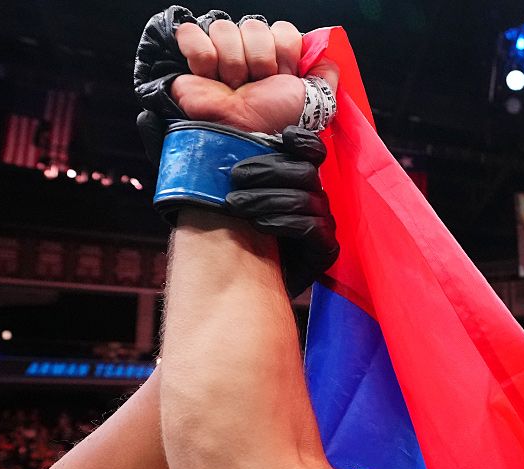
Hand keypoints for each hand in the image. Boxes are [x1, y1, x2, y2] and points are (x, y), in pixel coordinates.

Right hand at [134, 7, 336, 133]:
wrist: (243, 137)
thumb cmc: (276, 121)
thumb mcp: (315, 100)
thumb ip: (326, 75)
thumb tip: (326, 53)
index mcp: (278, 57)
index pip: (282, 29)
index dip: (284, 53)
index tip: (281, 77)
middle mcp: (250, 51)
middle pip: (254, 26)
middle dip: (258, 60)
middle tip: (256, 84)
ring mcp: (221, 52)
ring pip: (224, 29)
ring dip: (232, 63)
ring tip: (234, 87)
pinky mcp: (194, 56)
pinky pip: (192, 33)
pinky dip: (202, 56)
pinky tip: (209, 76)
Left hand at [225, 127, 338, 295]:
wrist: (243, 285)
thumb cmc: (237, 236)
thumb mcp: (232, 195)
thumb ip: (229, 168)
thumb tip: (197, 129)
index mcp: (299, 181)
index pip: (313, 153)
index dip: (304, 142)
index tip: (284, 137)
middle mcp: (316, 199)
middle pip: (305, 172)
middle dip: (268, 171)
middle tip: (234, 179)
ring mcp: (324, 225)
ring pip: (306, 198)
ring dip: (267, 198)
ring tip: (235, 205)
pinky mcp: (325, 249)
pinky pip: (311, 228)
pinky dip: (284, 223)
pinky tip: (260, 225)